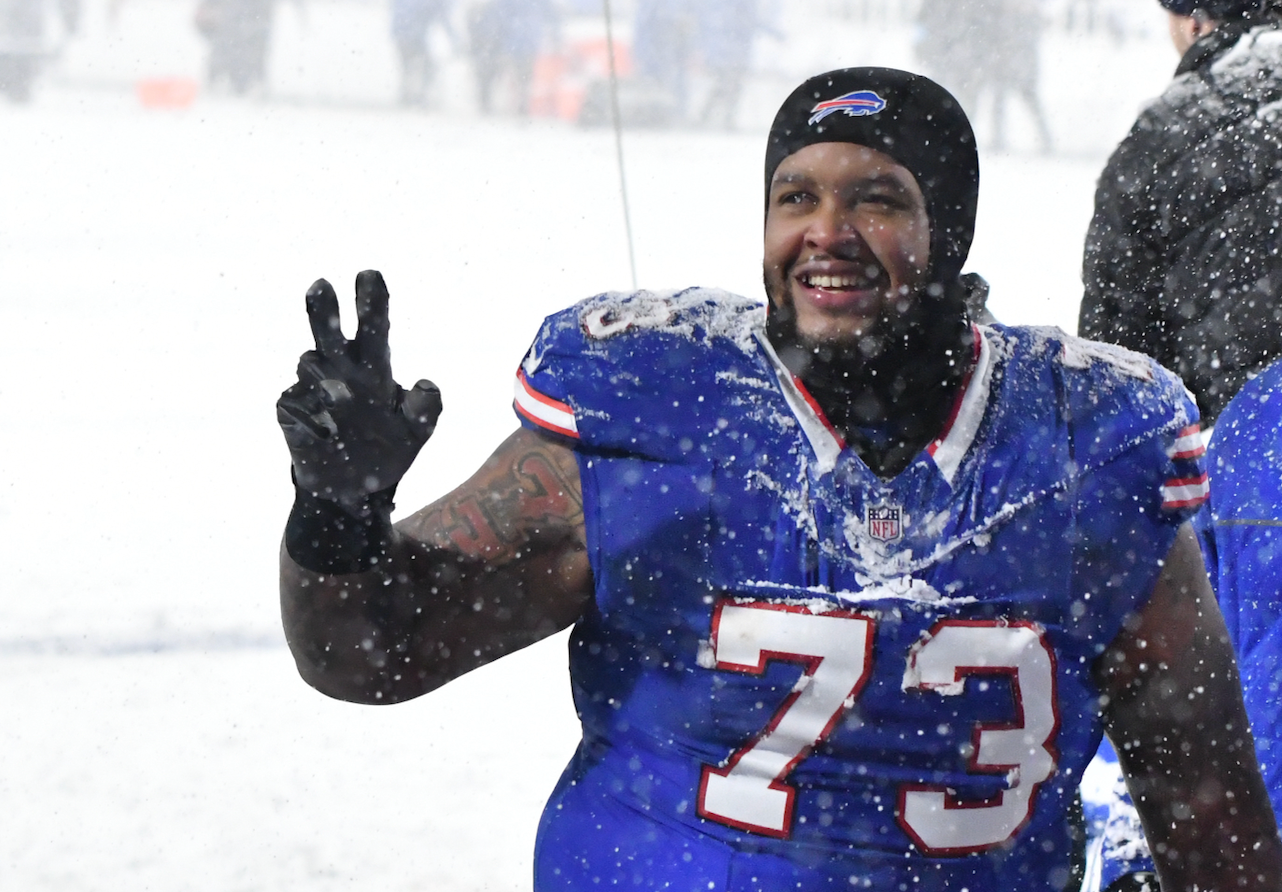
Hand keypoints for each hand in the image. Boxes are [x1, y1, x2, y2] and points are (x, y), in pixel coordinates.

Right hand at [277, 270, 440, 512]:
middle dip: (325, 308)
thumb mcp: (417, 432)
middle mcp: (340, 370)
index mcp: (374, 367)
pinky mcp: (291, 410)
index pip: (373, 326)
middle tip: (322, 284)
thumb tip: (428, 383)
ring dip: (324, 376)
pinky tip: (327, 433)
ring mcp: (312, 388)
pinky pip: (295, 401)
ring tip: (343, 399)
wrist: (354, 489)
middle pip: (329, 330)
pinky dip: (312, 415)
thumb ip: (426, 409)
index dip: (371, 300)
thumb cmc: (389, 449)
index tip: (369, 275)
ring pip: (310, 362)